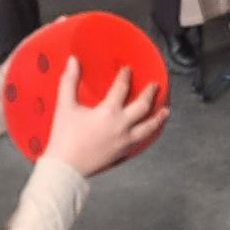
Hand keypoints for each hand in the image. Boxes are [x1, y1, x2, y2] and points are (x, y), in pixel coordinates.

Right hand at [43, 57, 167, 176]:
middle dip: (150, 93)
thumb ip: (69, 82)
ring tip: (164, 111)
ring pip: (148, 127)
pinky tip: (149, 133)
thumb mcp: (65, 106)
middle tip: (154, 86)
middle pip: (143, 106)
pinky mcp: (122, 153)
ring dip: (158, 117)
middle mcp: (121, 126)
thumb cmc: (65, 140)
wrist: (65, 167)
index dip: (125, 76)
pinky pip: (141, 142)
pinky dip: (149, 135)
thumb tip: (73, 63)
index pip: (122, 88)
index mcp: (108, 112)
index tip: (127, 70)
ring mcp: (124, 141)